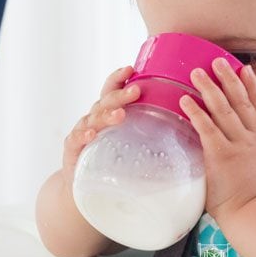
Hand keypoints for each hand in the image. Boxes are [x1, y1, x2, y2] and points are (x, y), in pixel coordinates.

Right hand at [61, 66, 140, 181]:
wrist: (84, 188)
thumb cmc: (112, 160)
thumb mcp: (130, 141)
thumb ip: (149, 130)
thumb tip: (182, 123)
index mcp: (108, 113)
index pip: (111, 90)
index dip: (118, 78)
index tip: (130, 68)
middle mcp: (94, 119)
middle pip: (106, 101)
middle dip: (121, 95)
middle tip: (136, 90)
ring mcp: (82, 133)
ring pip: (93, 118)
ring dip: (107, 115)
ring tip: (120, 114)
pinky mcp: (73, 151)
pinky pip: (77, 140)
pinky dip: (83, 136)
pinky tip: (92, 135)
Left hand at [179, 58, 255, 222]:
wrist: (254, 212)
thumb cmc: (252, 198)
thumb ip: (246, 156)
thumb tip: (232, 151)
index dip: (252, 86)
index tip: (246, 70)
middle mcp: (250, 138)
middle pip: (240, 101)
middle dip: (229, 79)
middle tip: (217, 61)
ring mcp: (237, 145)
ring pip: (223, 109)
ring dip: (209, 88)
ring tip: (196, 72)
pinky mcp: (221, 155)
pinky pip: (207, 128)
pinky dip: (196, 112)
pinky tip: (185, 100)